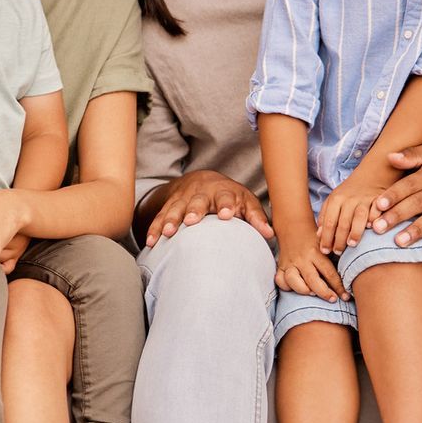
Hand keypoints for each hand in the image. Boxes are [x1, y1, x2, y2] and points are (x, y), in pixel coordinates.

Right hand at [143, 170, 273, 246]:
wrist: (202, 180)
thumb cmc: (230, 197)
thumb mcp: (246, 202)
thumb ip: (256, 218)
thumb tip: (270, 234)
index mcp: (224, 191)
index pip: (226, 197)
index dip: (226, 205)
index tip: (227, 215)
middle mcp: (202, 193)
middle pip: (197, 201)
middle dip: (193, 211)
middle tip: (191, 221)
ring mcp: (183, 199)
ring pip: (175, 209)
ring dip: (170, 221)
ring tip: (168, 234)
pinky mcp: (169, 206)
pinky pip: (160, 217)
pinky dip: (155, 229)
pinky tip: (151, 242)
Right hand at [273, 221, 346, 301]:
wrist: (293, 226)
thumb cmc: (315, 238)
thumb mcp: (327, 242)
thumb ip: (336, 255)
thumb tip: (351, 273)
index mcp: (316, 252)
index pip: (329, 272)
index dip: (338, 287)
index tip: (346, 297)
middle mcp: (302, 259)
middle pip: (312, 279)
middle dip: (324, 292)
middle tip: (333, 299)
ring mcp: (290, 263)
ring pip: (293, 280)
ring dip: (303, 290)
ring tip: (312, 294)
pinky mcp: (280, 266)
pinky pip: (280, 280)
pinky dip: (286, 287)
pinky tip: (296, 289)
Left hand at [318, 170, 389, 251]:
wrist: (371, 174)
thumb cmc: (350, 192)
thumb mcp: (334, 200)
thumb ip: (326, 216)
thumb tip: (319, 235)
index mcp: (336, 199)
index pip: (329, 222)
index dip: (326, 238)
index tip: (325, 251)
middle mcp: (349, 199)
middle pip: (343, 223)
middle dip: (339, 240)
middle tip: (338, 252)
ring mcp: (364, 199)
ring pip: (359, 218)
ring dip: (355, 233)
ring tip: (351, 244)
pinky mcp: (379, 199)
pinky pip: (377, 212)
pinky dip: (375, 220)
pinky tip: (372, 230)